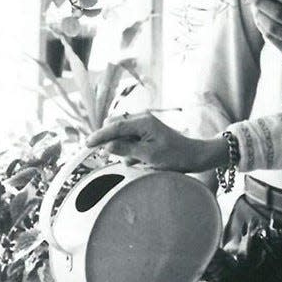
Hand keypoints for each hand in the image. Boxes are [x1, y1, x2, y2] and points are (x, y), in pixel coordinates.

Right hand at [87, 113, 224, 172]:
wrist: (195, 156)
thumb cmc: (175, 156)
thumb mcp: (149, 156)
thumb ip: (126, 150)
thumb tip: (106, 147)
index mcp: (143, 122)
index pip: (115, 127)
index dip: (99, 136)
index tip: (86, 144)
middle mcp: (142, 120)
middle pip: (116, 127)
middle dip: (110, 141)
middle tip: (108, 157)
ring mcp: (145, 126)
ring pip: (122, 134)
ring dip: (122, 148)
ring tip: (136, 161)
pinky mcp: (147, 133)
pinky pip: (130, 140)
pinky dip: (130, 150)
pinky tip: (139, 161)